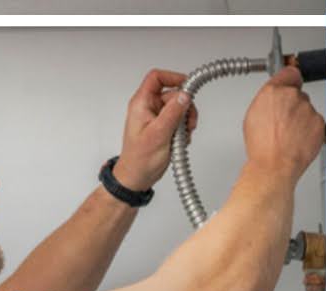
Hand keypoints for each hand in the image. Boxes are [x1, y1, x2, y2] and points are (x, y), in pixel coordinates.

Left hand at [113, 69, 198, 190]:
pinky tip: (180, 141)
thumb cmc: (139, 159)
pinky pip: (178, 121)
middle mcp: (148, 108)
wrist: (136, 177)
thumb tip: (185, 95)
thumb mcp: (159, 134)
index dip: (173, 78)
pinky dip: (183, 130)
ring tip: (183, 135)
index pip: (156, 78)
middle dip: (185, 108)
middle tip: (188, 123)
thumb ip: (173, 113)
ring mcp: (156, 118)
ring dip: (185, 121)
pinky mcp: (163, 127)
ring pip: (178, 108)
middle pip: (173, 94)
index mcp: (142, 104)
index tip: (189, 86)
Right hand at [242, 67, 323, 182]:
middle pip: (298, 94)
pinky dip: (310, 131)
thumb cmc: (261, 146)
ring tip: (288, 135)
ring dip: (301, 119)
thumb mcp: (253, 115)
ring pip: (307, 110)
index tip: (290, 81)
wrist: (274, 166)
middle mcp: (293, 97)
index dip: (289, 79)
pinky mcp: (319, 123)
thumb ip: (267, 99)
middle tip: (283, 122)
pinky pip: (316, 123)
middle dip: (293, 105)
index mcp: (273, 91)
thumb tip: (272, 97)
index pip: (289, 72)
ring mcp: (308, 110)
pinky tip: (298, 140)